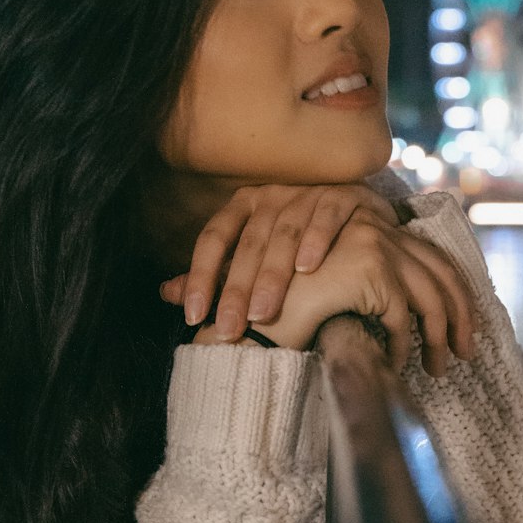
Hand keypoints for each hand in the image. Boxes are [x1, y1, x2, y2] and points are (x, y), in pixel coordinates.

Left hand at [158, 181, 406, 336]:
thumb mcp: (253, 250)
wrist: (356, 210)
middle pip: (248, 243)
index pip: (214, 238)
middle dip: (236, 289)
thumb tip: (166, 294)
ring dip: (272, 273)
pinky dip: (316, 240)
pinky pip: (326, 216)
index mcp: (244, 204)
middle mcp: (271, 195)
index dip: (200, 276)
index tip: (193, 315)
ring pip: (284, 233)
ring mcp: (307, 193)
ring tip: (262, 313)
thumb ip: (216, 272)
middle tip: (229, 329)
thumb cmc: (297, 238)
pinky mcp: (343, 194)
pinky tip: (307, 269)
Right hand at [188, 204, 477, 377]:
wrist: (250, 305)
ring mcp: (375, 245)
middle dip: (461, 317)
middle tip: (466, 352)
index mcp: (373, 227)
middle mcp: (378, 229)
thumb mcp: (337, 285)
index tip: (461, 328)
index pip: (432, 256)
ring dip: (440, 339)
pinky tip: (396, 365)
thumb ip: (371, 286)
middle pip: (443, 273)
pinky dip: (404, 346)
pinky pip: (404, 317)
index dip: (455, 293)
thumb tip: (418, 318)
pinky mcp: (369, 269)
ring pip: (431, 298)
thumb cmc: (287, 300)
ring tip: (438, 369)